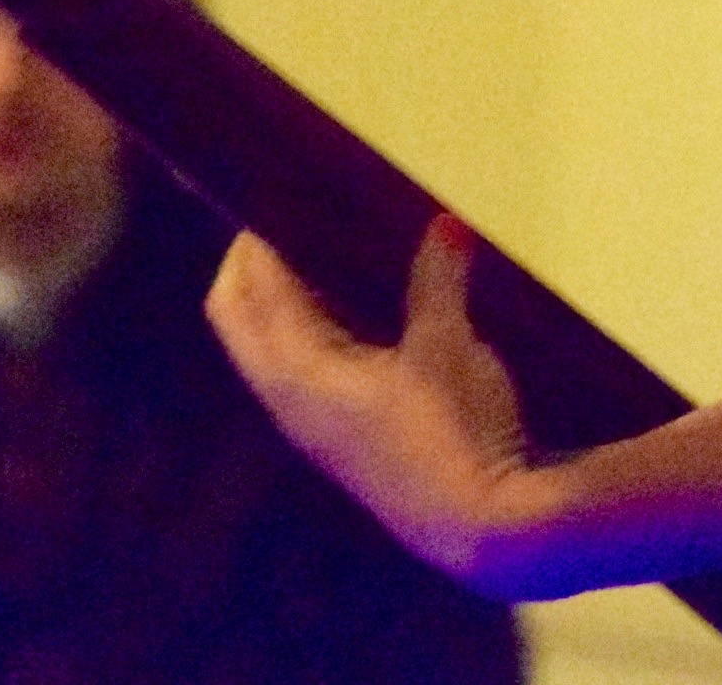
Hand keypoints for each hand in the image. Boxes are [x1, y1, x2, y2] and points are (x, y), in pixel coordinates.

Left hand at [206, 214, 557, 596]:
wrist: (483, 530)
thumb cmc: (454, 431)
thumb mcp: (448, 345)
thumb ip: (438, 280)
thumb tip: (444, 226)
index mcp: (297, 373)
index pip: (249, 291)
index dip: (254, 238)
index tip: (275, 192)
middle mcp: (288, 400)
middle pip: (238, 316)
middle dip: (250, 265)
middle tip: (286, 218)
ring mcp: (310, 425)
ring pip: (266, 346)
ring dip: (280, 299)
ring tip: (322, 252)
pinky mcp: (339, 438)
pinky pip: (299, 368)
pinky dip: (309, 328)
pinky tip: (358, 310)